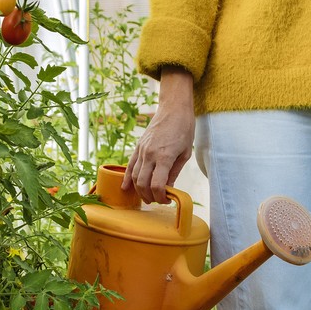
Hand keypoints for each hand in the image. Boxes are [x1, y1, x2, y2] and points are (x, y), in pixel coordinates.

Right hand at [122, 67, 195, 204]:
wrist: (173, 109)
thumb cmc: (184, 129)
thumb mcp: (185, 153)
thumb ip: (174, 172)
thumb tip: (168, 188)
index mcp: (164, 157)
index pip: (157, 185)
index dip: (161, 197)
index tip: (166, 200)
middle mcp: (150, 154)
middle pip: (143, 184)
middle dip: (149, 196)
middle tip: (157, 200)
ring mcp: (142, 150)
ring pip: (134, 176)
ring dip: (139, 190)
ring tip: (147, 196)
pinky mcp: (138, 146)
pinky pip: (129, 165)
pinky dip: (127, 178)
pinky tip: (126, 188)